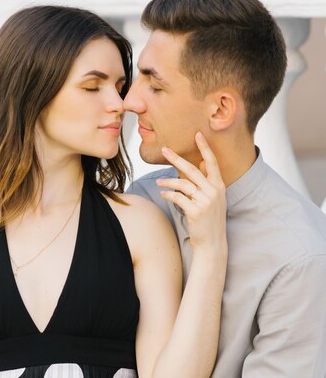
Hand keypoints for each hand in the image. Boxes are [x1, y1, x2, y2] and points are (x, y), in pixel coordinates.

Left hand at [157, 132, 226, 251]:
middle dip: (177, 158)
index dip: (205, 148)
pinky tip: (163, 194)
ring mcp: (206, 202)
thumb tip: (201, 164)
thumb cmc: (209, 220)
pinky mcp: (196, 211)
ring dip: (168, 182)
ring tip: (158, 182)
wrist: (212, 243)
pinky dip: (169, 195)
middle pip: (192, 170)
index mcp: (219, 186)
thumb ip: (207, 182)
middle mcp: (214, 192)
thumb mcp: (213, 199)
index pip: (212, 163)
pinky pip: (178, 198)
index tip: (197, 134)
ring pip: (182, 184)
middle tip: (164, 150)